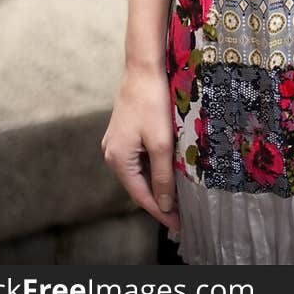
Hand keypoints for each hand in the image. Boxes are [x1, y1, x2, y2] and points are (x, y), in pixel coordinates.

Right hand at [100, 63, 180, 230]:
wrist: (143, 68)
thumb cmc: (152, 103)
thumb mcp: (161, 143)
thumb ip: (162, 176)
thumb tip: (164, 204)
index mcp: (118, 159)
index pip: (141, 196)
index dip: (161, 212)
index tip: (179, 225)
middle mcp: (112, 153)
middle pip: (138, 185)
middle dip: (159, 200)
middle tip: (182, 214)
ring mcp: (117, 142)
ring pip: (139, 171)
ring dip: (157, 183)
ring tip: (178, 196)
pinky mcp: (124, 131)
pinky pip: (139, 158)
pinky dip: (154, 167)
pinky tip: (168, 170)